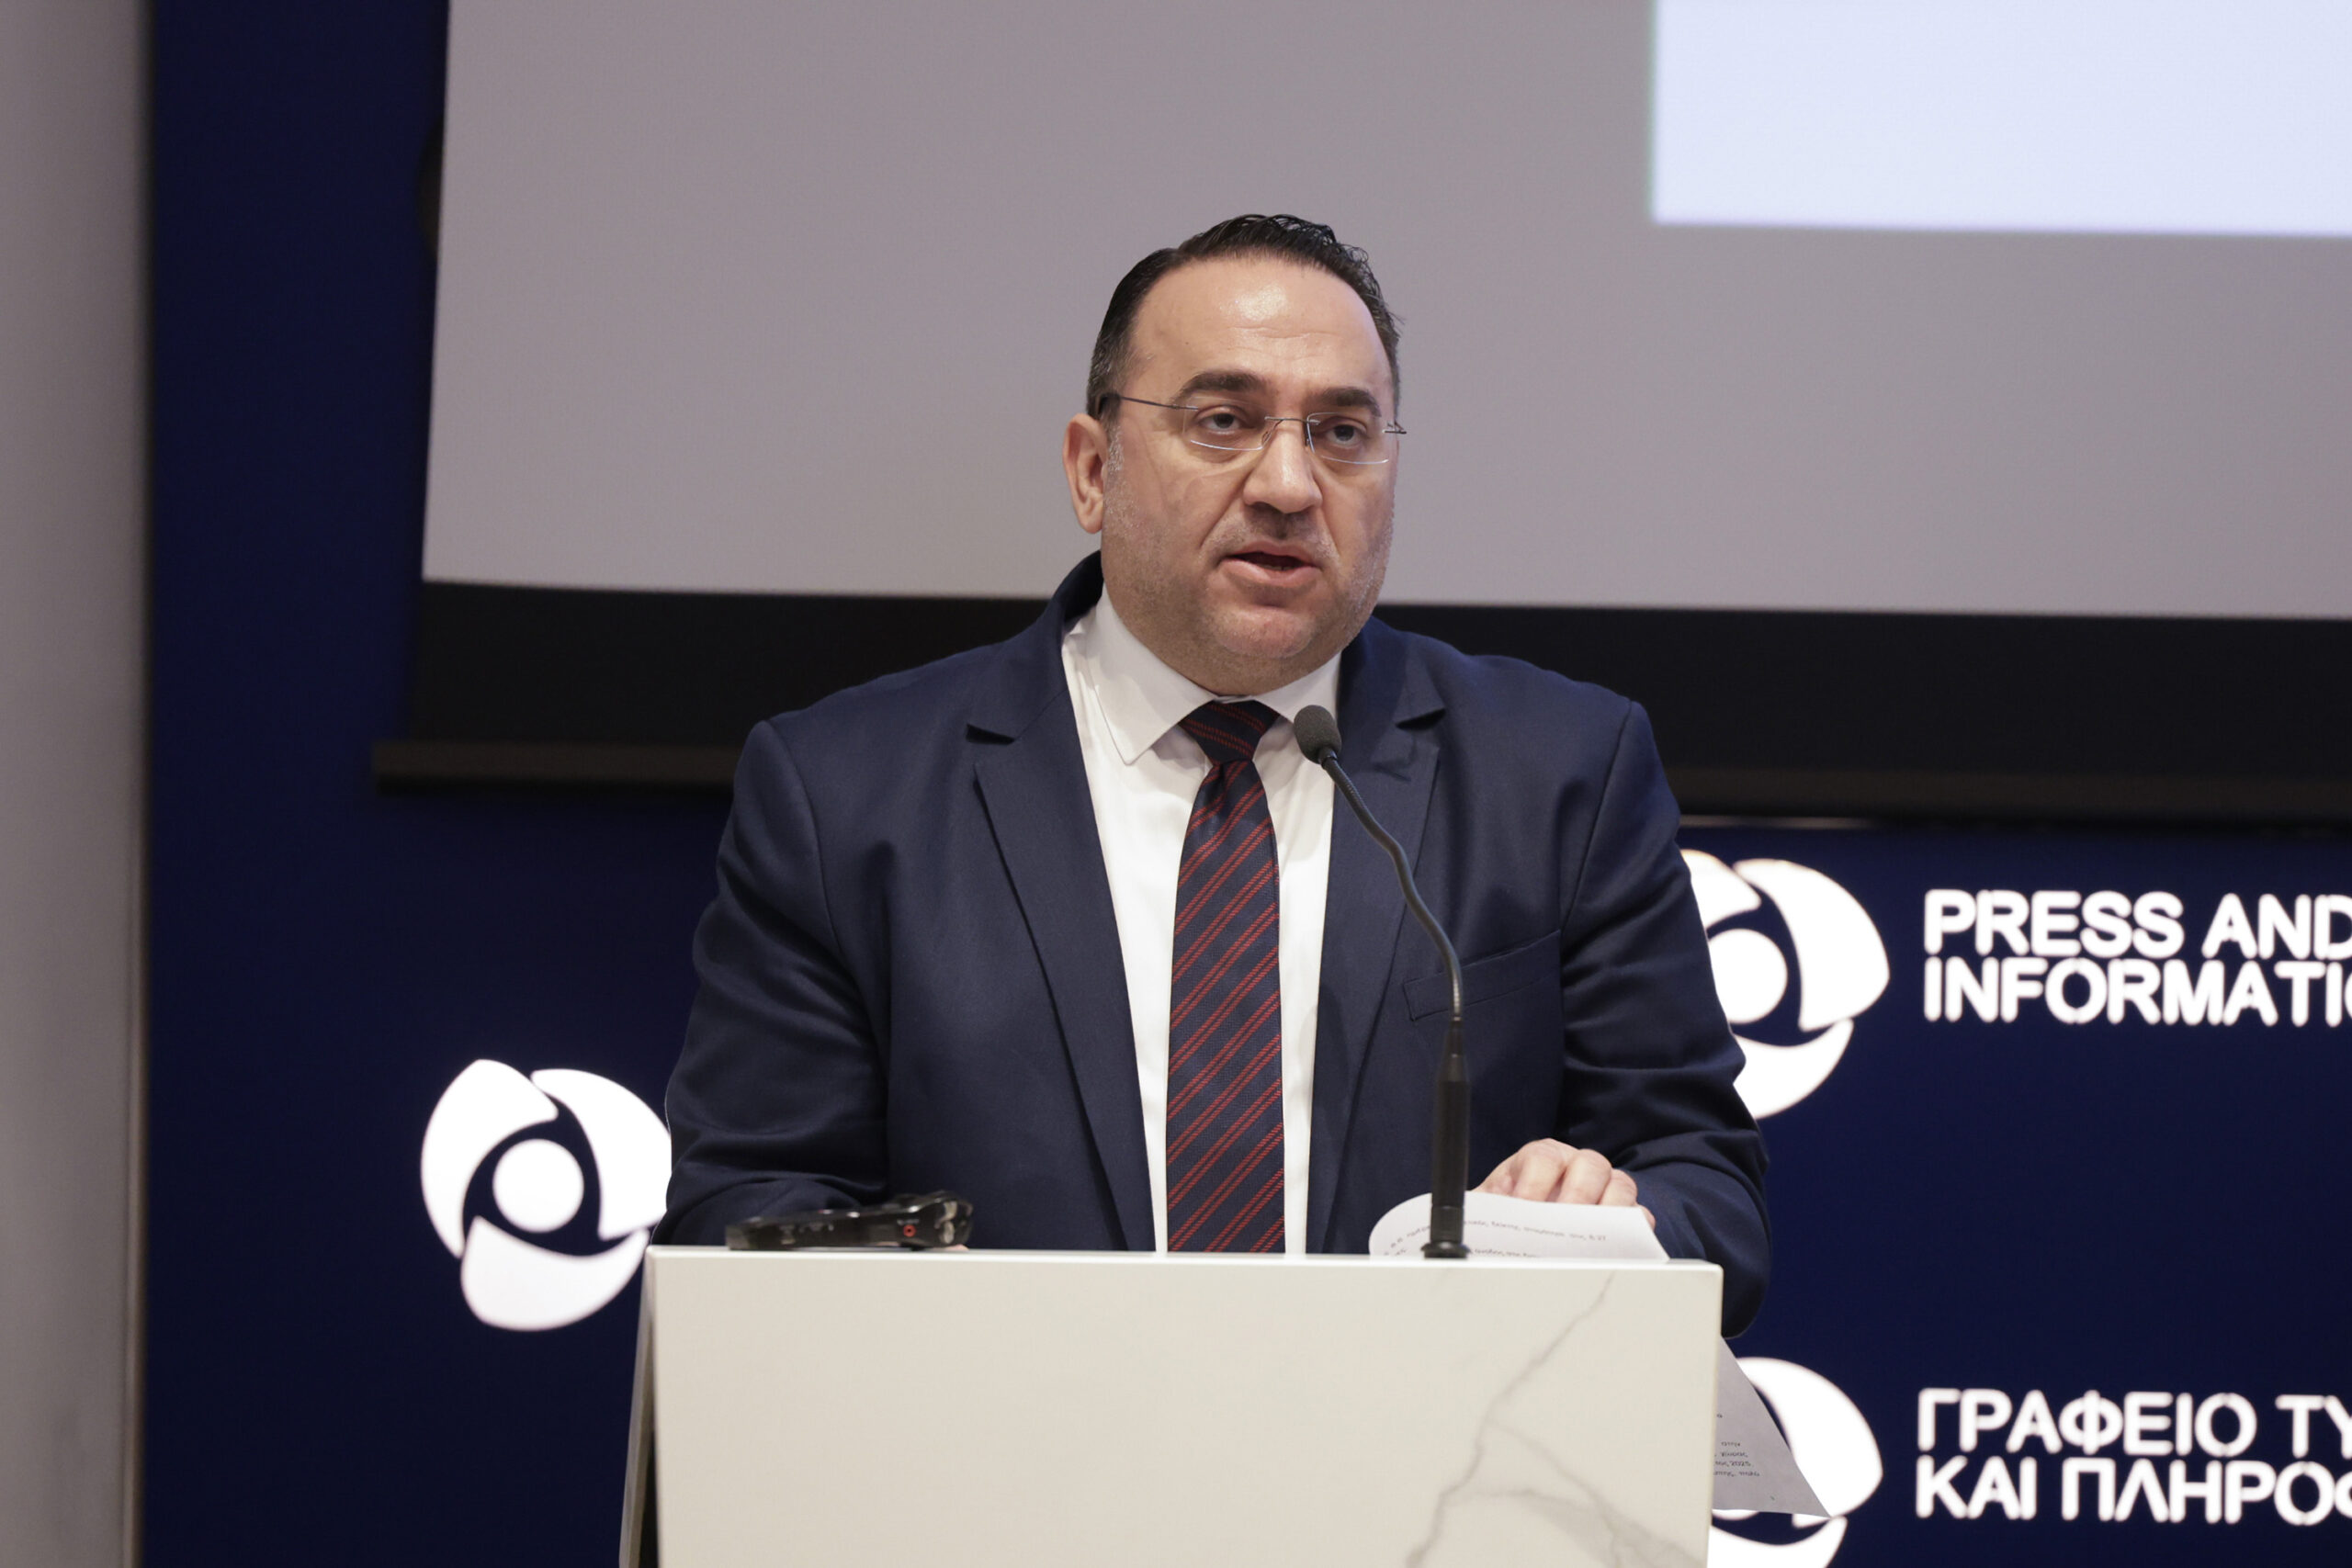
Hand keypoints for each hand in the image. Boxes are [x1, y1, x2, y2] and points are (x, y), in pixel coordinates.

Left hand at [1477, 1139, 1654, 1228]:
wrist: (1525, 1234)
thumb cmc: (1510, 1220)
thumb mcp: (1492, 1213)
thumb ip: (1485, 1216)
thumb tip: (1471, 1233)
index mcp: (1540, 1158)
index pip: (1543, 1156)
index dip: (1535, 1181)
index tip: (1523, 1207)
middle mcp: (1577, 1166)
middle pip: (1590, 1164)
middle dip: (1577, 1194)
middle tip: (1562, 1224)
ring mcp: (1605, 1189)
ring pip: (1621, 1185)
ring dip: (1608, 1211)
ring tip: (1591, 1239)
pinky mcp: (1624, 1216)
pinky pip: (1639, 1217)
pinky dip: (1632, 1231)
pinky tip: (1616, 1249)